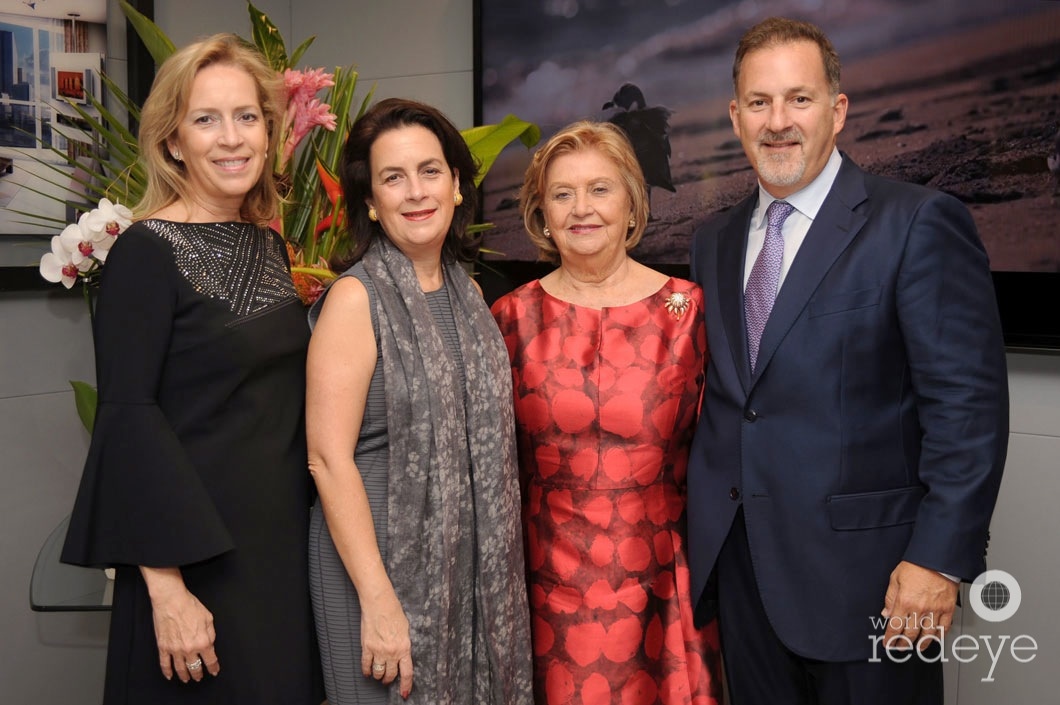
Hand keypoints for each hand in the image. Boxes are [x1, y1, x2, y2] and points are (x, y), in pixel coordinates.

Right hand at [142, 567, 219, 682]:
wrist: (171, 600)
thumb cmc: (190, 606)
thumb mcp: (209, 618)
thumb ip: (211, 634)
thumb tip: (210, 644)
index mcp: (203, 642)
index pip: (210, 660)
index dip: (213, 668)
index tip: (214, 671)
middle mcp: (189, 649)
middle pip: (195, 667)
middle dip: (198, 674)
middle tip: (199, 677)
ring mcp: (175, 650)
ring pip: (180, 669)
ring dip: (184, 675)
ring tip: (187, 679)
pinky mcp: (163, 647)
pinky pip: (164, 664)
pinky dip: (167, 672)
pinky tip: (170, 676)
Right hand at [360, 591, 413, 697]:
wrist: (379, 603)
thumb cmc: (394, 612)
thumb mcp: (405, 629)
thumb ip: (403, 644)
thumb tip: (402, 654)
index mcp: (404, 647)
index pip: (407, 672)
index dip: (406, 685)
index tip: (405, 693)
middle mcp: (392, 652)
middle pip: (391, 675)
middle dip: (389, 680)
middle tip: (388, 680)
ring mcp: (378, 650)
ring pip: (378, 672)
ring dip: (378, 676)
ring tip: (378, 675)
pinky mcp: (367, 647)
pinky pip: (366, 665)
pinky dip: (366, 671)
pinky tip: (367, 672)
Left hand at [881, 560, 958, 650]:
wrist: (937, 559)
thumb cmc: (916, 566)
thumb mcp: (895, 579)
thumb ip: (890, 598)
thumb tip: (886, 614)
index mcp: (904, 601)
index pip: (895, 626)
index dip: (890, 637)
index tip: (888, 642)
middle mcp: (920, 608)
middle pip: (910, 634)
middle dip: (903, 643)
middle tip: (900, 647)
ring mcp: (935, 610)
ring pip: (928, 634)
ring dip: (921, 644)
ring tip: (917, 647)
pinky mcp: (948, 609)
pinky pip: (944, 628)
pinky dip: (939, 636)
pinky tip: (934, 638)